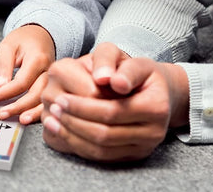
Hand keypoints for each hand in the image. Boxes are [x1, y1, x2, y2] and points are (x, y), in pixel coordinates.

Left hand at [0, 24, 54, 124]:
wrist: (41, 35)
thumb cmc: (24, 39)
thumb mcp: (8, 46)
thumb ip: (3, 65)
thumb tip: (0, 87)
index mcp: (37, 58)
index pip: (21, 82)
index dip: (5, 93)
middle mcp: (49, 70)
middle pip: (36, 94)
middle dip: (19, 107)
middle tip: (1, 114)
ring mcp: (54, 79)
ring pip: (46, 101)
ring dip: (34, 113)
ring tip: (20, 120)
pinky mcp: (54, 86)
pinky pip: (49, 102)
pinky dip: (41, 112)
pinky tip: (31, 117)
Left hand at [41, 42, 189, 160]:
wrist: (159, 92)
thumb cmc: (139, 72)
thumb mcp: (128, 57)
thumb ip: (113, 62)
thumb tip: (106, 79)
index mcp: (156, 106)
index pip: (112, 111)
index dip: (83, 106)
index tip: (61, 96)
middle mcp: (154, 131)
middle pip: (105, 133)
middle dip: (75, 121)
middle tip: (54, 107)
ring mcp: (144, 147)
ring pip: (101, 149)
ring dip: (73, 135)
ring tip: (53, 119)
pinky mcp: (133, 155)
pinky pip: (102, 156)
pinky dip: (79, 145)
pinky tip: (63, 131)